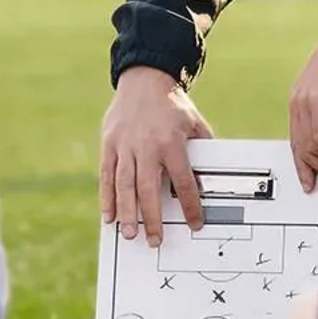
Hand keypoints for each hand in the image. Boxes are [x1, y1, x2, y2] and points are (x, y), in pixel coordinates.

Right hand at [100, 67, 213, 245]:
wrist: (144, 78)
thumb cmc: (172, 104)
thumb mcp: (194, 124)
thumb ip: (203, 150)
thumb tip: (210, 178)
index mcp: (171, 142)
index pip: (183, 182)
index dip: (190, 206)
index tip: (195, 223)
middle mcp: (147, 146)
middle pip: (149, 189)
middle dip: (152, 218)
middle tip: (155, 240)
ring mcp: (125, 145)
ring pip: (124, 185)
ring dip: (127, 213)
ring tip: (129, 234)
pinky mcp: (109, 144)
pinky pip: (107, 175)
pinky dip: (107, 197)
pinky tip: (109, 215)